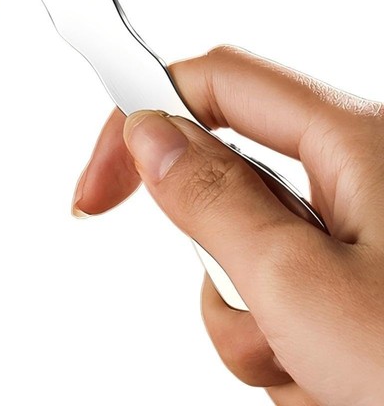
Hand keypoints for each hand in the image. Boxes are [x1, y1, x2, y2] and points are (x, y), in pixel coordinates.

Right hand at [72, 45, 383, 405]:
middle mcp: (365, 174)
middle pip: (234, 185)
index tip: (100, 184)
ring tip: (319, 374)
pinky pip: (291, 300)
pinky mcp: (368, 281)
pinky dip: (292, 350)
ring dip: (261, 328)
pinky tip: (336, 385)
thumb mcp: (303, 290)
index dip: (140, 117)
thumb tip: (151, 136)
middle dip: (221, 267)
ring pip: (257, 257)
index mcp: (356, 142)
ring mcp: (368, 233)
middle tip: (262, 324)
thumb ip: (212, 200)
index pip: (215, 82)